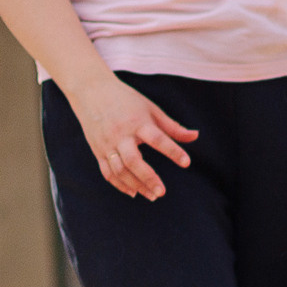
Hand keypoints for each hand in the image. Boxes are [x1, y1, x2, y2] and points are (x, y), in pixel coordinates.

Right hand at [69, 76, 196, 199]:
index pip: (157, 139)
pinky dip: (119, 184)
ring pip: (119, 170)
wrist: (90, 90)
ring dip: (135, 185)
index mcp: (137, 122)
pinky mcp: (97, 150)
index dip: (172, 151)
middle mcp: (120, 135)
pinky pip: (107, 172)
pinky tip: (133, 193)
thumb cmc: (126, 100)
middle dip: (148, 177)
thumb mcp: (151, 109)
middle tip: (162, 192)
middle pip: (133, 160)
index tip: (187, 163)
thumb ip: (172, 127)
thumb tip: (196, 136)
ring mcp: (107, 144)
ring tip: (152, 196)